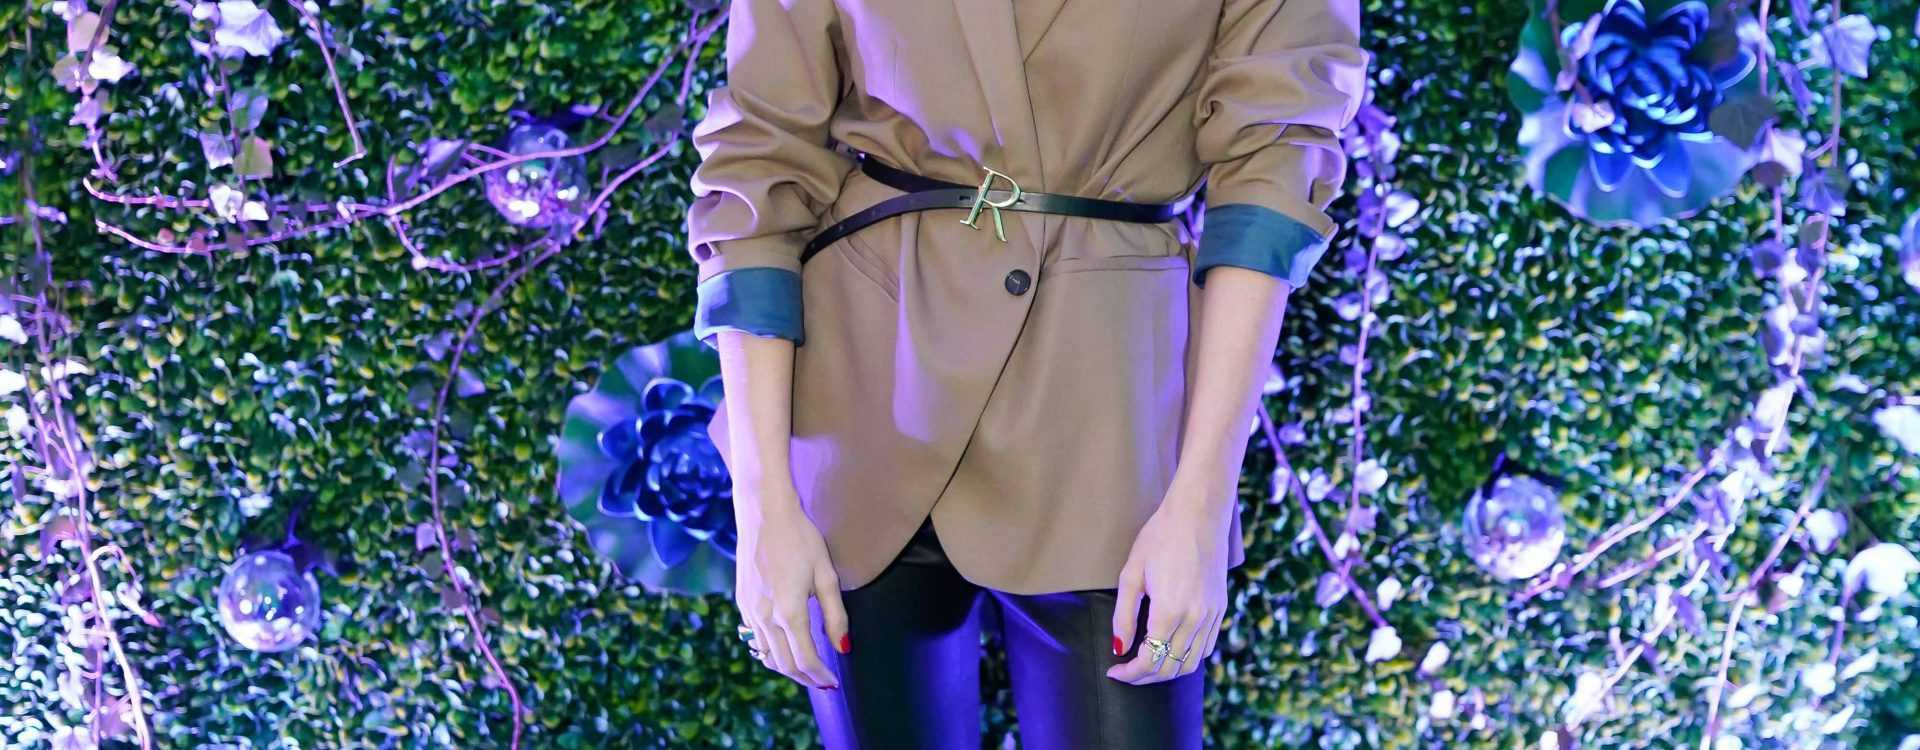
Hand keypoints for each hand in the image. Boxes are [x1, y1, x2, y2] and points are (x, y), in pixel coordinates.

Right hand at [733, 482, 849, 689]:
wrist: (763, 513)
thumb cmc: (801, 538)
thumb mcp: (826, 574)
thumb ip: (835, 615)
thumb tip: (843, 647)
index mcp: (789, 611)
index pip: (805, 658)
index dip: (820, 675)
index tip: (833, 682)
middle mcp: (765, 616)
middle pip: (784, 663)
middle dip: (804, 677)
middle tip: (822, 681)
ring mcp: (749, 610)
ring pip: (766, 654)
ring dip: (787, 666)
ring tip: (806, 668)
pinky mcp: (742, 602)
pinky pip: (755, 638)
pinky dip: (771, 650)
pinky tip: (785, 645)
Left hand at [1107, 473, 1232, 683]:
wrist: (1198, 513)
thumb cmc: (1160, 537)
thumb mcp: (1132, 573)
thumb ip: (1124, 615)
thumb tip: (1119, 647)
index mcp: (1169, 611)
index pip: (1149, 660)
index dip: (1130, 674)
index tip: (1114, 671)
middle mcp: (1194, 618)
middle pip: (1170, 667)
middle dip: (1146, 677)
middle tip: (1127, 672)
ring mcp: (1212, 615)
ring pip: (1191, 663)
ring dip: (1168, 671)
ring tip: (1147, 666)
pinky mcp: (1221, 608)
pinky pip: (1206, 647)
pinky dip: (1188, 658)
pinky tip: (1172, 650)